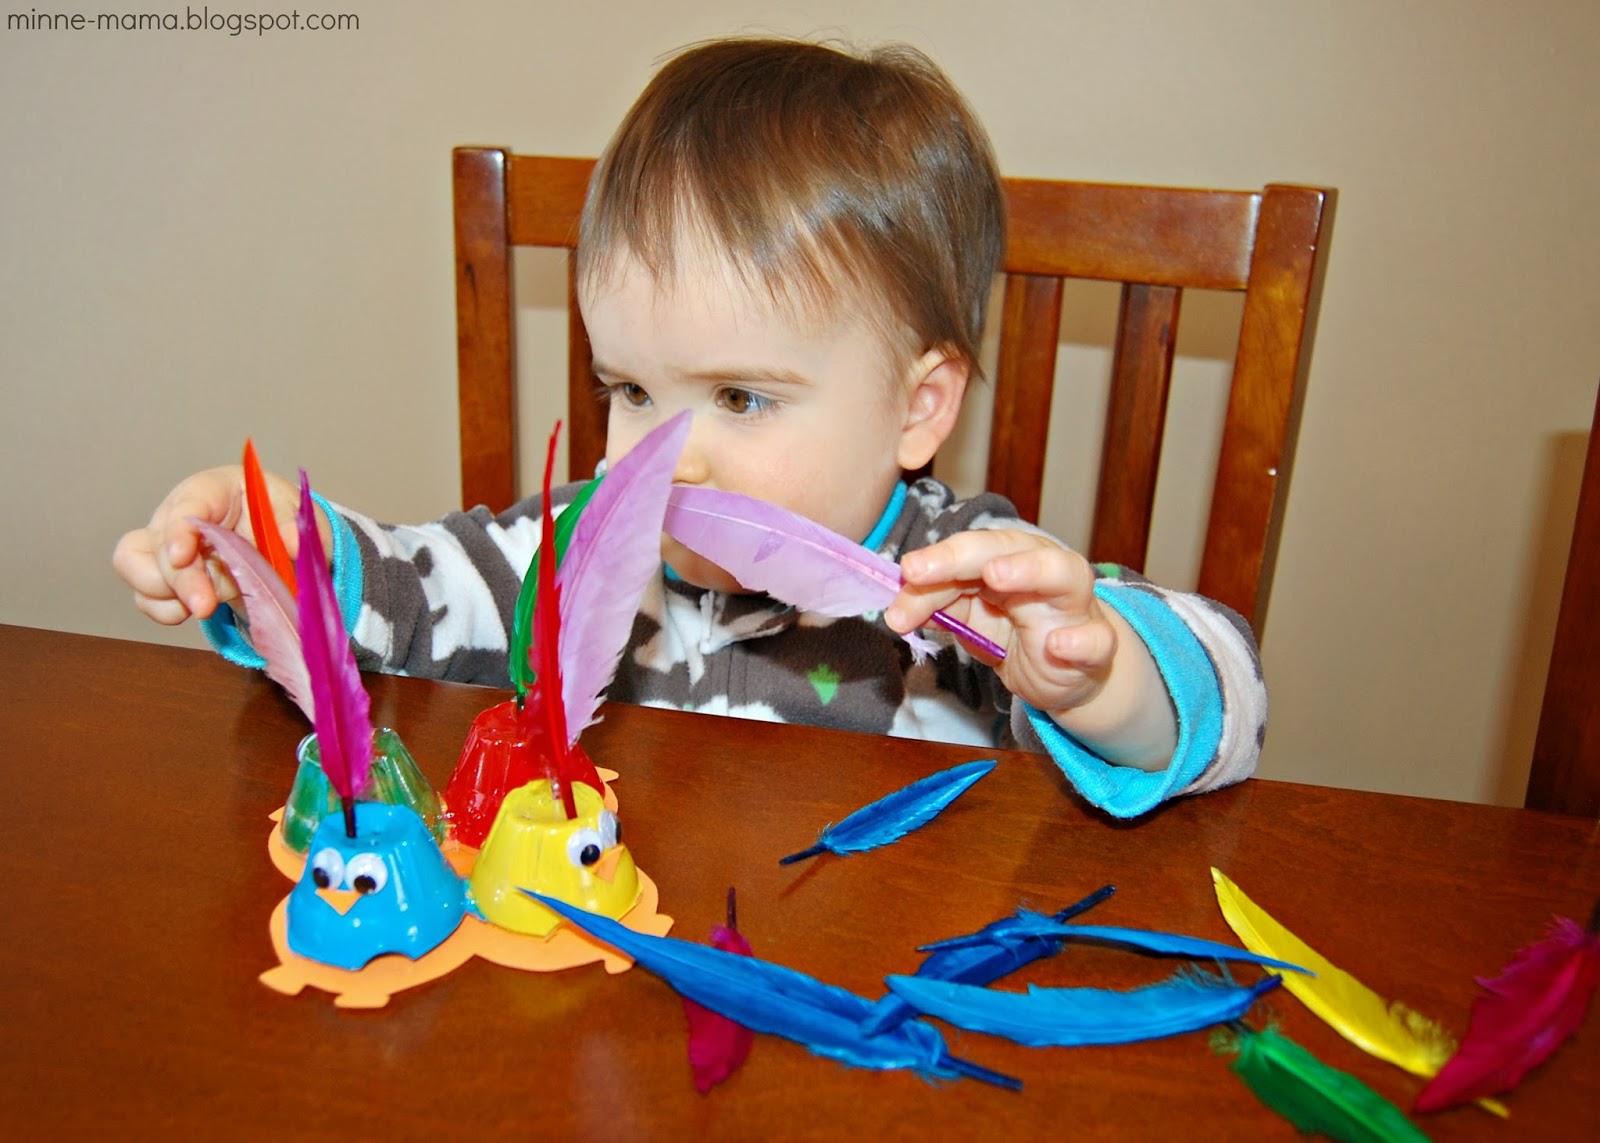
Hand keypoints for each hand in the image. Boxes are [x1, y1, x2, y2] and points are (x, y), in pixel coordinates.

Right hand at [111, 465, 320, 624]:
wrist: (265, 529)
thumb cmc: (271, 510)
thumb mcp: (293, 509)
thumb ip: (296, 525)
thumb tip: (294, 542)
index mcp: (209, 492)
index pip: (185, 506)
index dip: (178, 531)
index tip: (182, 556)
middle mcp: (175, 517)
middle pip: (157, 545)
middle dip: (180, 580)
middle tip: (205, 606)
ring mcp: (163, 547)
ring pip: (138, 570)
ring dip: (168, 596)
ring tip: (206, 605)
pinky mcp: (164, 577)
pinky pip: (147, 597)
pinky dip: (166, 610)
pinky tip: (194, 610)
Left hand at [885, 529, 1175, 768]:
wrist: (1067, 671)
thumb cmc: (1016, 630)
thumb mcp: (969, 618)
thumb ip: (937, 608)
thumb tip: (896, 612)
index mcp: (1008, 556)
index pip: (967, 551)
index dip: (935, 562)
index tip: (904, 574)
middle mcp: (1044, 568)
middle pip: (1008, 547)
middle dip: (963, 556)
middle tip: (922, 569)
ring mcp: (1074, 605)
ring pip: (1064, 574)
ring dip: (1029, 570)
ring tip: (995, 576)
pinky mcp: (1095, 644)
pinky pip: (1096, 639)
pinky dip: (1080, 641)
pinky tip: (1059, 644)